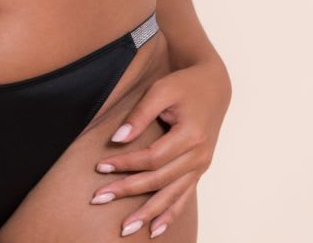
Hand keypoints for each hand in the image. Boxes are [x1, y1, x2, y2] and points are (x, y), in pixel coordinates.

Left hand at [89, 55, 231, 236]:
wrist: (214, 86)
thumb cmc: (184, 85)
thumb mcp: (161, 90)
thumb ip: (139, 115)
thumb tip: (117, 139)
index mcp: (191, 135)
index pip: (152, 157)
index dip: (126, 163)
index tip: (100, 167)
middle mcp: (199, 156)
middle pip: (159, 180)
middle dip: (127, 191)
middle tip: (98, 198)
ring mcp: (201, 166)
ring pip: (171, 196)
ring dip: (147, 214)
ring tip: (125, 228)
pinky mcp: (199, 170)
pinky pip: (184, 198)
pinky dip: (169, 215)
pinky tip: (154, 230)